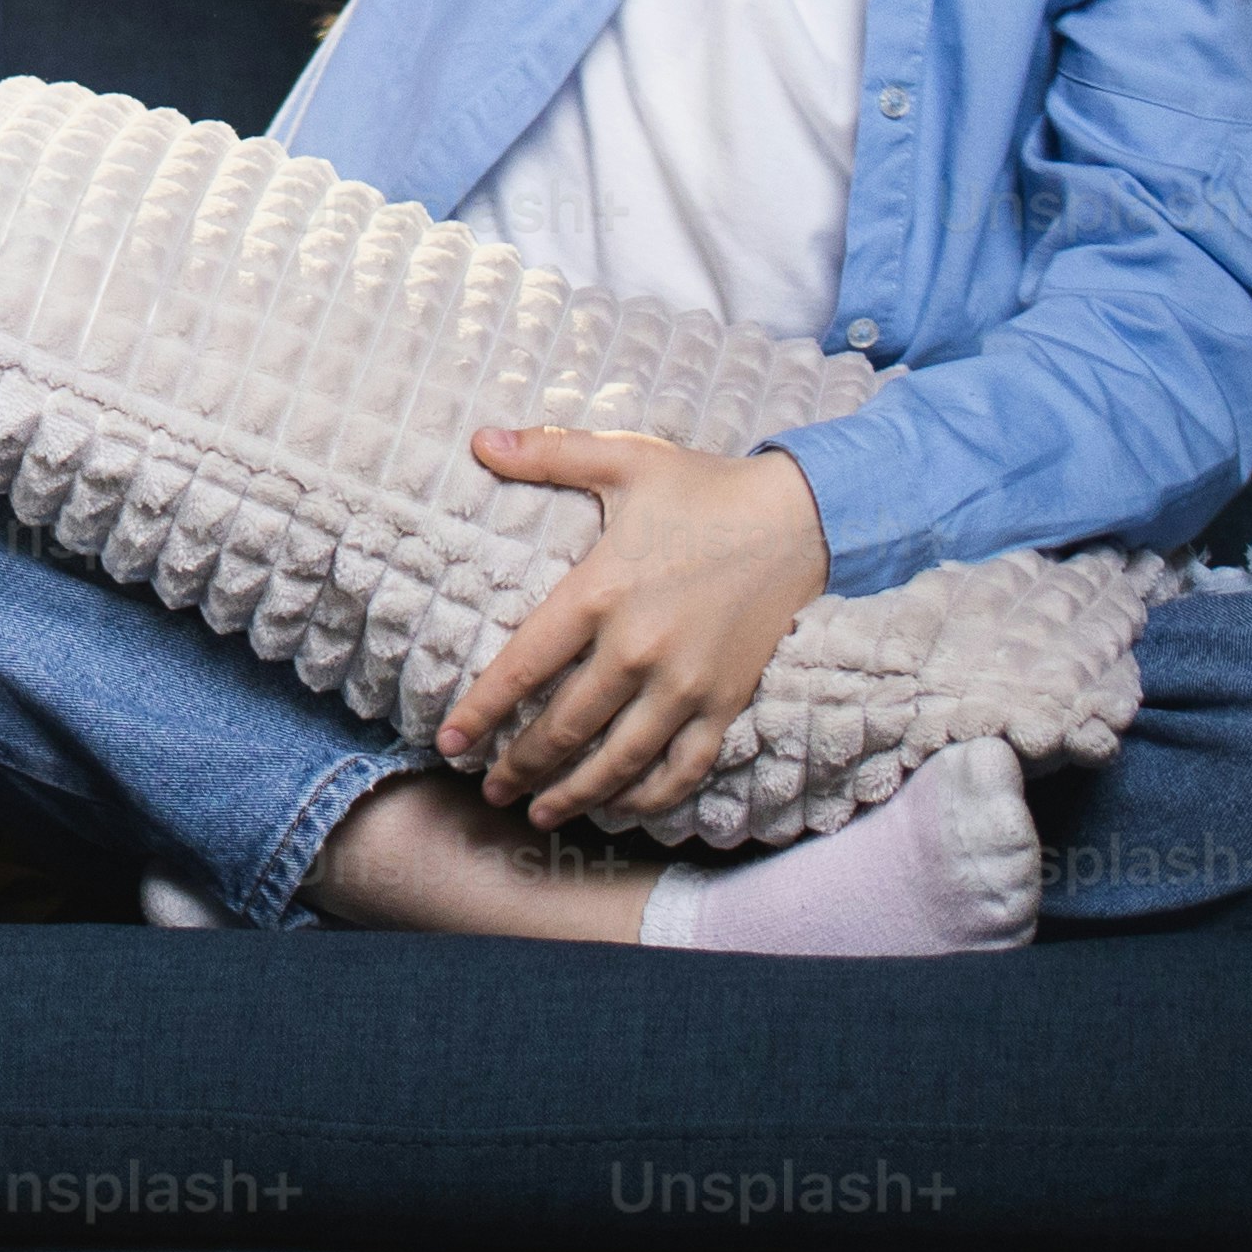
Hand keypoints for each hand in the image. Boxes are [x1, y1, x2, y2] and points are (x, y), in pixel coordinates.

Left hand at [443, 431, 830, 829]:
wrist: (800, 517)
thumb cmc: (703, 488)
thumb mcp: (624, 458)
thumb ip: (548, 452)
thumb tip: (478, 438)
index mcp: (601, 592)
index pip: (523, 667)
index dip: (482, 711)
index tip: (450, 743)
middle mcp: (639, 648)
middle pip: (564, 728)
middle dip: (519, 766)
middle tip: (489, 790)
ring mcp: (686, 683)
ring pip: (618, 761)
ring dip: (574, 794)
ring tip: (539, 813)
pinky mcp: (726, 702)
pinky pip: (682, 767)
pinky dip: (648, 797)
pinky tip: (619, 806)